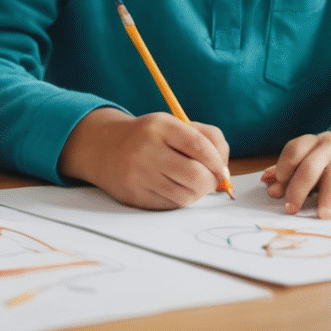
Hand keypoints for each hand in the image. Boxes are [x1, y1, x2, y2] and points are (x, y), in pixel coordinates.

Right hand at [58, 107, 231, 209]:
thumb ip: (208, 139)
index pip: (199, 146)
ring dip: (196, 193)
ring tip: (192, 184)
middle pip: (195, 175)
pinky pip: (170, 206)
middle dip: (210, 182)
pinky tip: (173, 188)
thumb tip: (225, 173)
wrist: (106, 148)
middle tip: (210, 181)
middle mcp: (146, 149)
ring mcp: (138, 174)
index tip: (222, 171)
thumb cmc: (151, 137)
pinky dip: (179, 200)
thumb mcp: (175, 125)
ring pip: (185, 196)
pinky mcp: (133, 195)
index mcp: (160, 126)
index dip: (217, 162)